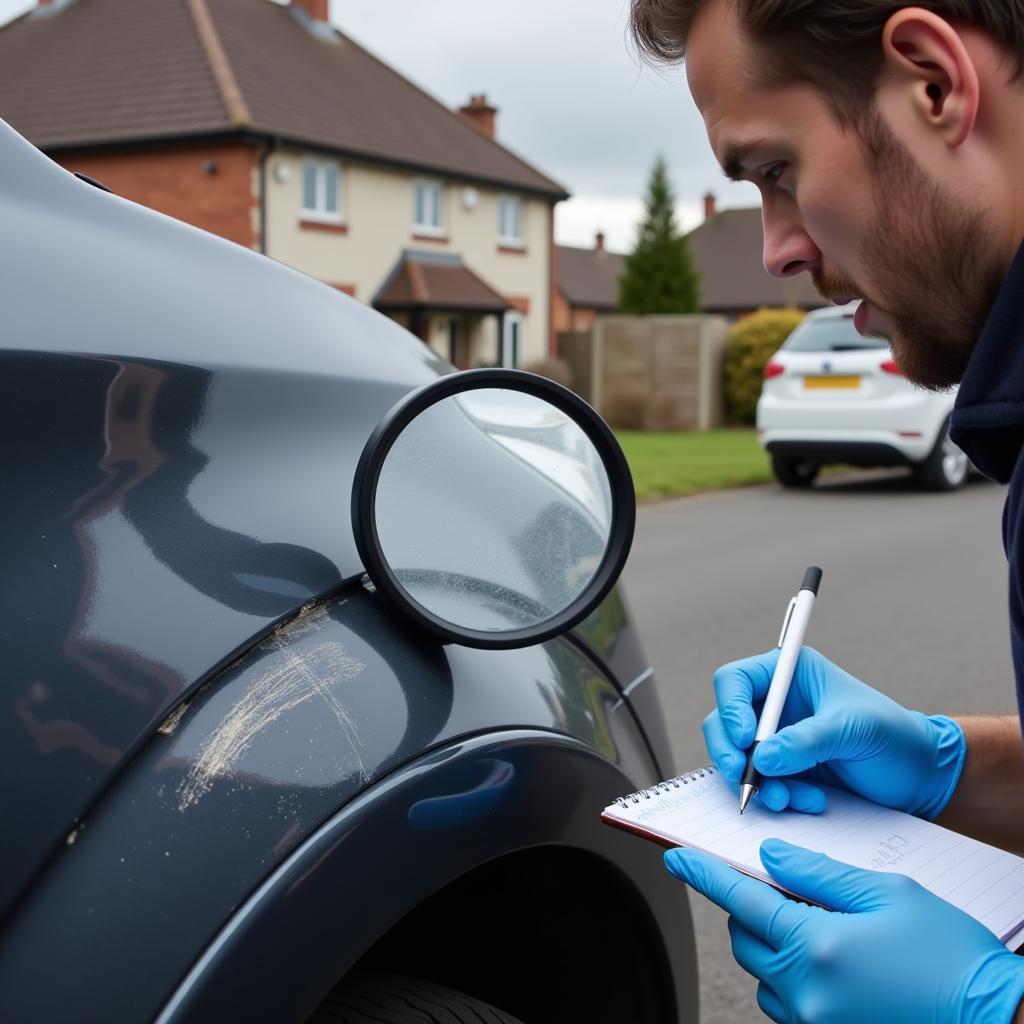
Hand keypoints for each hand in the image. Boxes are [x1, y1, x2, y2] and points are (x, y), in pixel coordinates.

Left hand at [666, 841, 1023, 1023]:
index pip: (740, 901)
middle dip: (753, 908)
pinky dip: (796, 978)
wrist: (998, 1020)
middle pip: (745, 939)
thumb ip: (819, 874)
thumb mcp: (888, 894)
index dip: (702, 875)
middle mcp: (807, 994)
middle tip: (788, 890)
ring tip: (826, 930)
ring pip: (765, 974)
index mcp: (817, 947)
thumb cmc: (951, 957)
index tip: (675, 858)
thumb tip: (769, 859)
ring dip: (776, 945)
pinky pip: (789, 1005)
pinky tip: (835, 963)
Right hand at [705, 647, 964, 816]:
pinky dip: (775, 797)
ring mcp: (774, 740)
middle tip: (743, 776)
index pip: (735, 681)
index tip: (744, 739)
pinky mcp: (782, 772)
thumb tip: (763, 758)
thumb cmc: (895, 737)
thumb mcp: (853, 729)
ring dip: (755, 782)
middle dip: (729, 751)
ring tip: (788, 798)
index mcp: (788, 674)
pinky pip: (758, 785)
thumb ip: (807, 740)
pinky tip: (807, 801)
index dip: (731, 708)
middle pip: (723, 721)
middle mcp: (774, 705)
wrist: (919, 779)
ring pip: (735, 758)